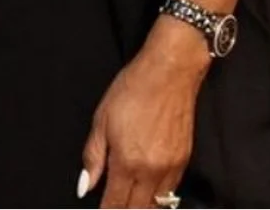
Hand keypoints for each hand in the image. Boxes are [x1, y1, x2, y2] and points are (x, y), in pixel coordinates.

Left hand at [80, 18, 209, 207]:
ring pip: (156, 206)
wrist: (169, 73)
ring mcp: (171, 169)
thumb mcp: (102, 119)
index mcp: (127, 162)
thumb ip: (93, 157)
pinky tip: (149, 196)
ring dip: (141, 208)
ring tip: (129, 205)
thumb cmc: (131, 91)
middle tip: (113, 208)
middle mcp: (151, 172)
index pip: (115, 203)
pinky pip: (171, 193)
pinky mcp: (184, 162)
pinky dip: (158, 199)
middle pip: (137, 209)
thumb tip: (85, 187)